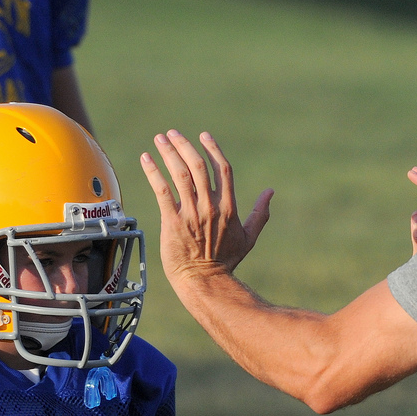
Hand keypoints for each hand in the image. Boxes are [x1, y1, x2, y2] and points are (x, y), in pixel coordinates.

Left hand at [140, 129, 271, 279]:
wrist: (205, 281)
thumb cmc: (226, 261)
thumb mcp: (248, 236)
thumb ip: (260, 213)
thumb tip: (270, 192)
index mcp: (229, 207)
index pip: (222, 169)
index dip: (213, 149)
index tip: (203, 135)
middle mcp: (210, 207)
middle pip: (198, 166)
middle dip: (185, 146)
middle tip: (173, 134)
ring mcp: (191, 214)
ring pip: (180, 175)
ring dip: (169, 153)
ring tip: (160, 139)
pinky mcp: (173, 222)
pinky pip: (162, 191)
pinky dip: (153, 172)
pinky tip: (146, 159)